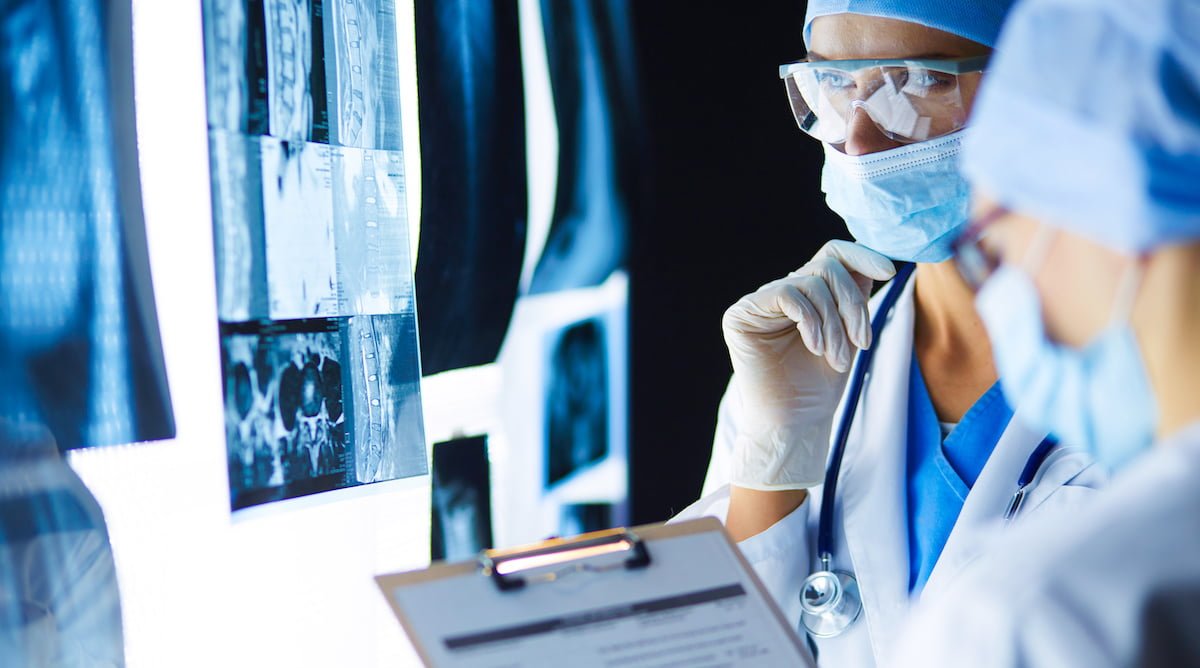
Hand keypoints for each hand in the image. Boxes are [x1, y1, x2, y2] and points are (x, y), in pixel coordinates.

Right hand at [723, 240, 894, 489]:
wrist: (795, 421)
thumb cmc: (821, 384)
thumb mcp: (850, 333)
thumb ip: (855, 296)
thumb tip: (877, 261)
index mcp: (808, 293)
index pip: (833, 253)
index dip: (862, 254)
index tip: (890, 273)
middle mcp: (783, 291)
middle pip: (827, 267)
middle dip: (852, 305)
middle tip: (862, 343)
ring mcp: (760, 302)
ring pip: (811, 281)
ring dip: (834, 323)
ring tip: (837, 359)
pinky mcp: (741, 314)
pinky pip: (788, 294)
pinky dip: (810, 321)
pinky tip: (814, 348)